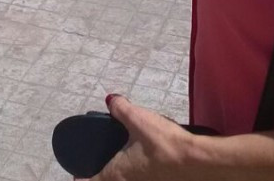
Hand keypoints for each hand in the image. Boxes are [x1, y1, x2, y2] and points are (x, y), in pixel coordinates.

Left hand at [84, 95, 202, 180]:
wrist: (197, 163)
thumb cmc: (163, 144)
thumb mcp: (138, 120)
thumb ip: (121, 110)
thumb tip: (111, 100)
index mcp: (116, 173)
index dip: (81, 179)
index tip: (76, 177)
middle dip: (104, 177)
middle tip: (101, 168)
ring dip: (126, 175)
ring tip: (127, 164)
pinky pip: (145, 180)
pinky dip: (142, 175)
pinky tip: (150, 164)